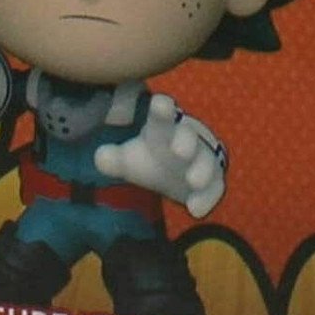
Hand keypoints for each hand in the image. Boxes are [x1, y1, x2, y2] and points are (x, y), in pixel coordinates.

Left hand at [95, 94, 226, 217]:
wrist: (182, 170)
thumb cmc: (153, 156)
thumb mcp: (130, 158)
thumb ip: (114, 158)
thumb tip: (100, 156)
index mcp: (163, 130)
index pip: (162, 116)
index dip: (162, 109)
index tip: (160, 104)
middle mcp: (185, 141)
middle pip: (187, 136)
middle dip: (186, 141)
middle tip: (180, 150)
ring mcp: (201, 161)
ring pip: (205, 161)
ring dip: (201, 170)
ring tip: (194, 180)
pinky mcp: (212, 182)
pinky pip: (214, 188)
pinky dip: (206, 199)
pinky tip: (196, 210)